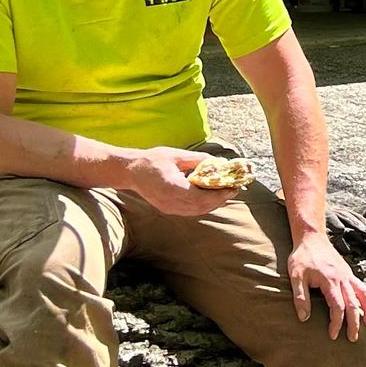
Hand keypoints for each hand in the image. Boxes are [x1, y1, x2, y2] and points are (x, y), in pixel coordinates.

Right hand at [124, 146, 240, 216]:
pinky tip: (211, 197)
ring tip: (226, 192)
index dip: (219, 194)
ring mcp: (169, 208)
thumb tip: (218, 162)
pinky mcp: (168, 210)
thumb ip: (197, 159)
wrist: (131, 172)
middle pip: (202, 206)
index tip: (233, 187)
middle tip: (234, 189)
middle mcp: (171, 202)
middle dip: (220, 199)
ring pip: (198, 211)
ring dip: (214, 204)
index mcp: (172, 188)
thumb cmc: (152, 160)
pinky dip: (204, 205)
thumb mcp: (176, 155)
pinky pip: (191, 211)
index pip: (202, 197)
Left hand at [288, 227, 365, 338]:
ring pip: (363, 295)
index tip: (333, 335)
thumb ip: (301, 297)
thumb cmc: (302, 257)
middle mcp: (343, 278)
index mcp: (330, 280)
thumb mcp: (296, 276)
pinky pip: (362, 288)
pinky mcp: (349, 273)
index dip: (336, 322)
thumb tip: (304, 318)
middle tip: (352, 338)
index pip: (337, 306)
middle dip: (354, 323)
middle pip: (353, 304)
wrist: (312, 237)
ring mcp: (348, 275)